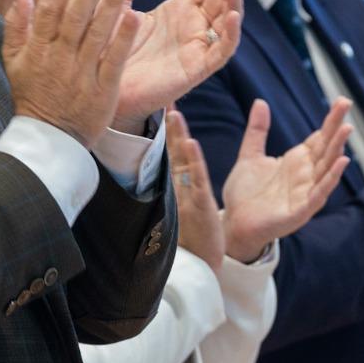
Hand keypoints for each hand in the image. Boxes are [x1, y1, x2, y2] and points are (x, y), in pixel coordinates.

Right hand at [5, 0, 140, 147]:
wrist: (48, 140)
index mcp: (38, 49)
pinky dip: (123, 39)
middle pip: (74, 17)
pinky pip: (113, 61)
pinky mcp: (103, 91)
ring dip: (109, 6)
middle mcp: (59, 58)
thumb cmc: (32, 96)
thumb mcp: (14, 62)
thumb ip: (16, 26)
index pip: (50, 10)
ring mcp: (82, 74)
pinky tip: (135, 17)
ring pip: (96, 34)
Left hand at [112, 0, 242, 127]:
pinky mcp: (197, 69)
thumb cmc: (112, 46)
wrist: (102, 85)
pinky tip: (233, 17)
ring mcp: (198, 47)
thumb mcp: (120, 6)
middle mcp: (194, 26)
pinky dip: (231, 34)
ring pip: (228, 22)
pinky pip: (222, 52)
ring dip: (235, 3)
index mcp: (180, 10)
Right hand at [168, 108, 224, 273]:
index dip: (167, 126)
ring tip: (176, 112)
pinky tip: (191, 143)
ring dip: (178, 136)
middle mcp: (178, 186)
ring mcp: (186, 195)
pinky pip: (197, 180)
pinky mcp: (199, 205)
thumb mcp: (185, 205)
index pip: (171, 149)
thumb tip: (175, 163)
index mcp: (177, 183)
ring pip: (181, 161)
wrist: (200, 267)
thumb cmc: (192, 236)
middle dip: (168, 124)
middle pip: (171, 149)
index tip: (164, 101)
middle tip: (163, 96)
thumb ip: (180, 184)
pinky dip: (194, 161)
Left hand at [220, 98, 353, 263]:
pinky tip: (342, 163)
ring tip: (347, 129)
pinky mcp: (301, 210)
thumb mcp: (250, 156)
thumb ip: (257, 131)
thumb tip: (261, 102)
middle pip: (326, 147)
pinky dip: (331, 179)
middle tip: (347, 104)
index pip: (319, 137)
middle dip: (337, 127)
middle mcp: (305, 175)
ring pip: (326, 168)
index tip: (341, 101)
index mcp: (296, 161)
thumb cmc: (245, 194)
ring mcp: (305, 192)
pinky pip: (319, 193)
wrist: (234, 223)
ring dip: (337, 149)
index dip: (330, 120)